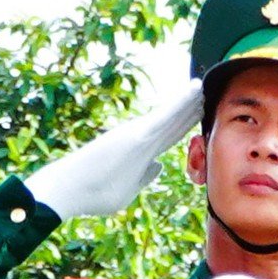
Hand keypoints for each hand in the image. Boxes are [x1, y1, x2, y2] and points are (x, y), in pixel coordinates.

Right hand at [24, 80, 204, 220]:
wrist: (68, 188)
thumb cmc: (92, 194)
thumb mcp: (127, 189)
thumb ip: (145, 177)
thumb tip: (159, 166)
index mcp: (142, 155)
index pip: (170, 136)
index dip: (185, 124)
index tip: (200, 113)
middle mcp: (142, 140)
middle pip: (174, 123)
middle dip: (192, 109)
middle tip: (208, 91)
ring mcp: (140, 135)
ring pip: (174, 115)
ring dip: (190, 100)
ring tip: (205, 84)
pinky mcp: (139, 135)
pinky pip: (167, 115)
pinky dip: (182, 102)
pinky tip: (195, 88)